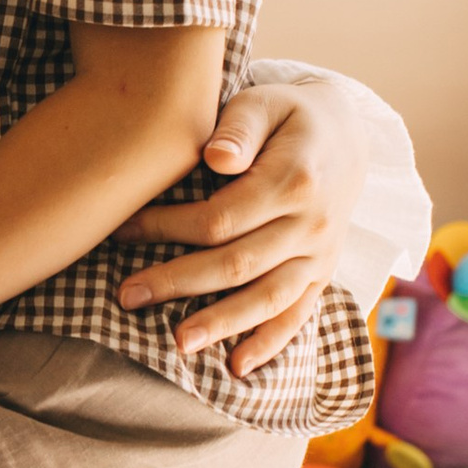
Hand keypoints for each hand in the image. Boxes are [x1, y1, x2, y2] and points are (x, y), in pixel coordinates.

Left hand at [113, 78, 366, 375]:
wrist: (345, 133)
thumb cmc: (288, 115)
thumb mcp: (266, 101)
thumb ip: (240, 127)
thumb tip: (217, 158)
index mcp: (294, 180)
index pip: (220, 218)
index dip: (168, 229)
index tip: (122, 231)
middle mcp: (313, 224)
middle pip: (237, 264)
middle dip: (177, 282)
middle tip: (126, 296)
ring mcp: (321, 254)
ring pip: (268, 298)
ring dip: (221, 323)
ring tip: (176, 344)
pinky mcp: (323, 273)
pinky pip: (299, 314)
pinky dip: (269, 343)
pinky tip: (236, 366)